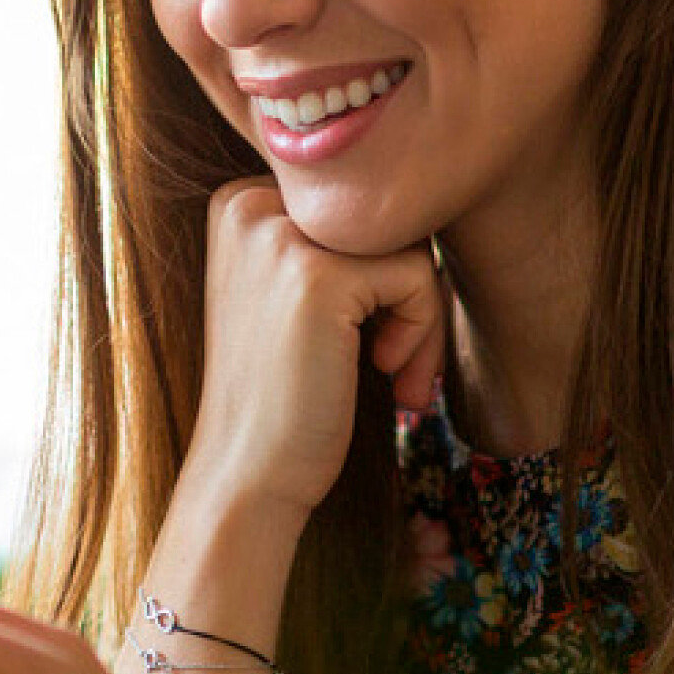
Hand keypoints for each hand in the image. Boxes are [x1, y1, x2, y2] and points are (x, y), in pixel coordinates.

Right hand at [189, 177, 445, 522]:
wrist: (247, 477)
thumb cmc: (288, 398)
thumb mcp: (301, 297)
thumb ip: (342, 242)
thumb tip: (431, 196)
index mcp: (242, 203)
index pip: (360, 206)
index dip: (386, 272)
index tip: (374, 339)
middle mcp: (251, 205)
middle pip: (387, 217)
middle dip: (411, 294)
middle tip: (398, 364)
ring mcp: (280, 236)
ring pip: (410, 243)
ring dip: (424, 318)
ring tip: (399, 375)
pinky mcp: (317, 274)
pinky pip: (418, 275)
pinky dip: (423, 332)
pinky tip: (389, 375)